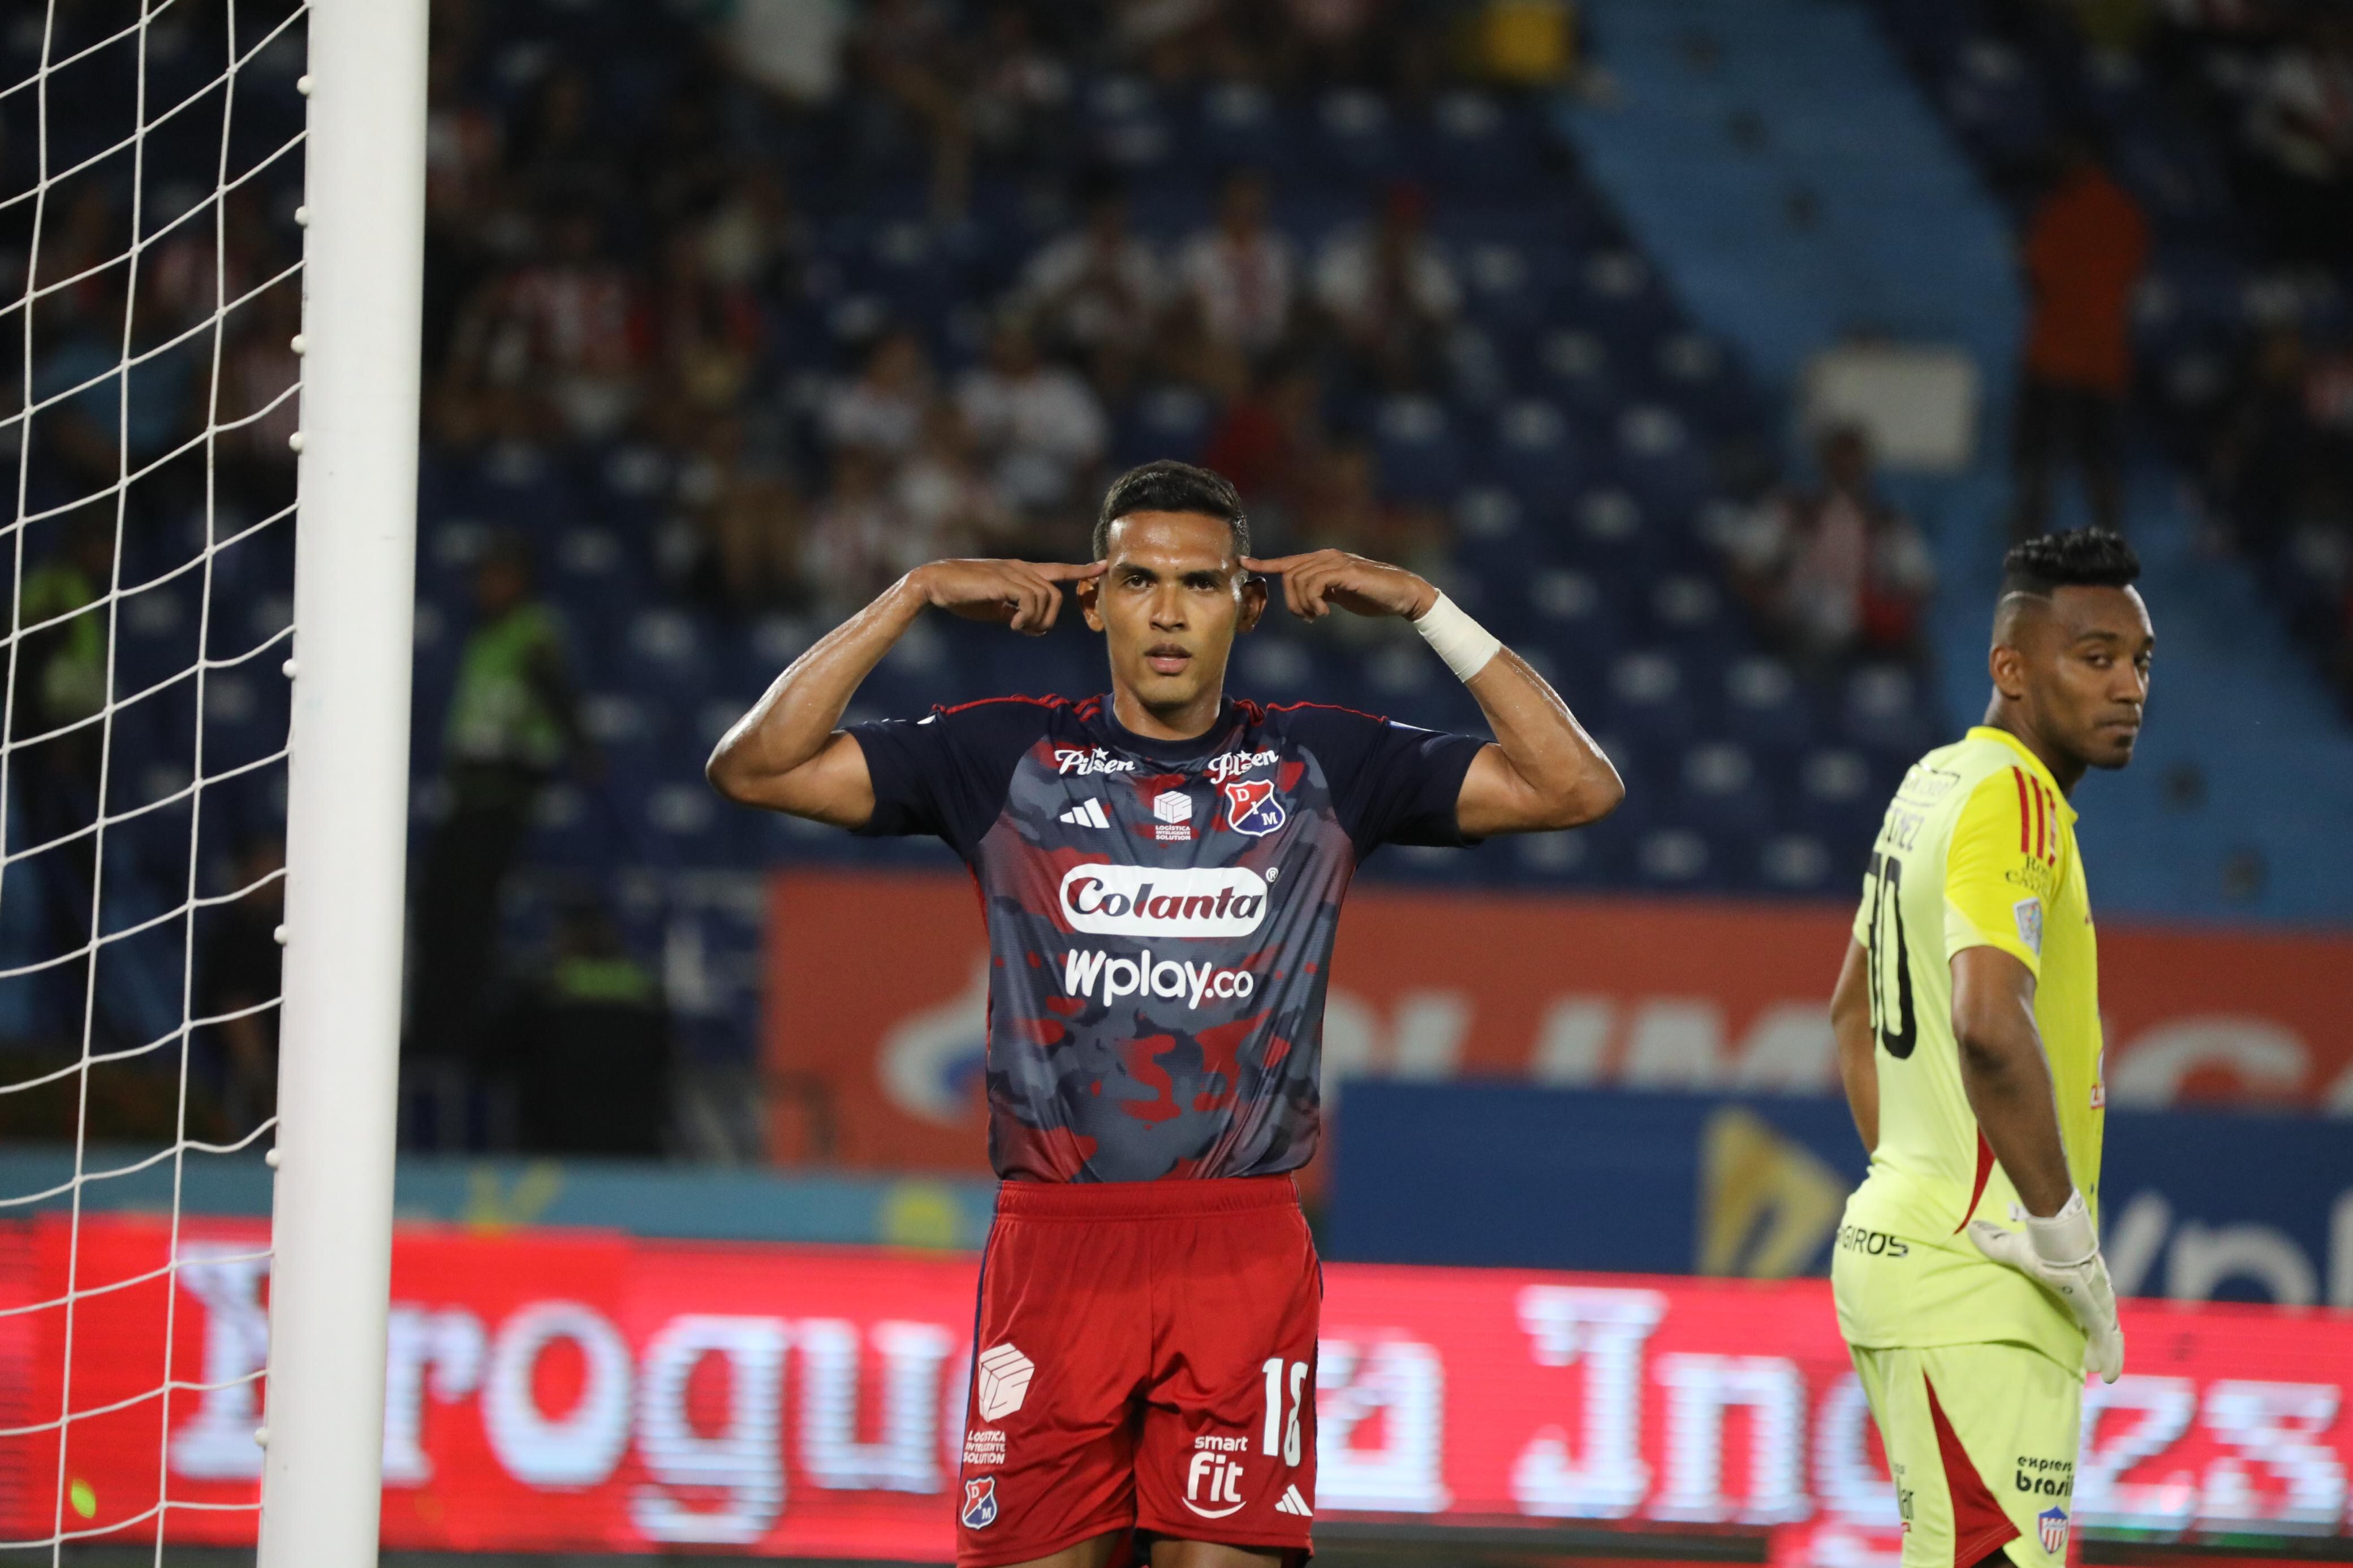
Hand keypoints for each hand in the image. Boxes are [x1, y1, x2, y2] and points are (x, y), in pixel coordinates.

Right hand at [906, 558, 1104, 635]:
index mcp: (1019, 572)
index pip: (1057, 570)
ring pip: (1047, 598)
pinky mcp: (1003, 580)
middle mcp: (1020, 569)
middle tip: (1028, 631)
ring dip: (1037, 620)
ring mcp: (1012, 573)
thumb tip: (1032, 626)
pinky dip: (1026, 617)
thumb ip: (1015, 612)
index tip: (1102, 566)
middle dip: (1049, 618)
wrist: (934, 584)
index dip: (1080, 570)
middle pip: (1056, 594)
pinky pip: (1031, 600)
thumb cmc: (961, 596)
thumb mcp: (994, 607)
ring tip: (1017, 628)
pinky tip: (1012, 624)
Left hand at [1242, 550, 1438, 622]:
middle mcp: (1326, 557)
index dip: (1264, 562)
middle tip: (1308, 617)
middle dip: (1291, 602)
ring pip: (1297, 580)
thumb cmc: (1373, 596)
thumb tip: (1305, 601)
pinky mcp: (1344, 571)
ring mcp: (1335, 562)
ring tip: (1317, 616)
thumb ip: (1322, 593)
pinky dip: (1312, 602)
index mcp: (1323, 561)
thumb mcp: (1340, 594)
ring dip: (1302, 605)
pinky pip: (1313, 583)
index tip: (1243, 562)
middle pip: (1288, 574)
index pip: (1288, 561)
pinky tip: (1324, 613)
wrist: (1402, 595)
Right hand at [1967, 1191, 2123, 1382]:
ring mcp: (2099, 1303)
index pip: (2087, 1300)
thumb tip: (1972, 1228)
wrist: (2055, 1245)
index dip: (2086, 1315)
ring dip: (2108, 1352)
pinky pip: (2106, 1341)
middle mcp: (2094, 1292)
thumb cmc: (2037, 1246)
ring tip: (2103, 1373)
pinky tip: (2107, 1376)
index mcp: (2077, 1279)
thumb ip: (1993, 1242)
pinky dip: (2110, 1358)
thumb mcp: (2011, 1249)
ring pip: (2108, 1333)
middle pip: (2102, 1320)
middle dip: (2100, 1340)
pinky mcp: (2098, 1313)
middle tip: (2092, 1359)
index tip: (2082, 1329)